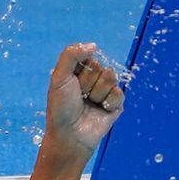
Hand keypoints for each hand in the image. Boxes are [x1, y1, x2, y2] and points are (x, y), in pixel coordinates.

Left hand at [43, 43, 124, 165]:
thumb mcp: (59, 77)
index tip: (72, 83)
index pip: (90, 57)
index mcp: (78, 72)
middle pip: (102, 67)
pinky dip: (108, 102)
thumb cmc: (61, 107)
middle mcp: (92, 80)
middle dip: (89, 82)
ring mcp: (104, 92)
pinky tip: (100, 111)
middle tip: (80, 96)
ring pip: (111, 78)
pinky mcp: (115, 104)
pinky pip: (119, 93)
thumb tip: (93, 45)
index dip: (82, 70)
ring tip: (89, 104)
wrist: (70, 135)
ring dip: (98, 93)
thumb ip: (72, 55)